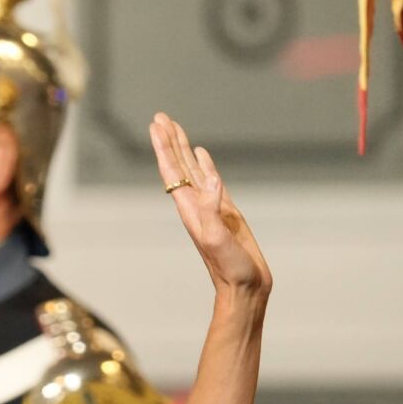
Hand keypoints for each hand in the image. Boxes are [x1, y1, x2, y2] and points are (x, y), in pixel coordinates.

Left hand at [149, 112, 271, 299]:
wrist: (245, 287)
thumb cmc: (231, 269)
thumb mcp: (218, 240)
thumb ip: (213, 211)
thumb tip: (212, 182)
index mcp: (189, 209)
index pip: (173, 170)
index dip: (164, 146)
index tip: (157, 124)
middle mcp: (195, 204)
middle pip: (178, 164)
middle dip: (169, 140)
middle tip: (160, 116)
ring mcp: (210, 206)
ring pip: (192, 169)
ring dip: (183, 148)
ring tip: (175, 128)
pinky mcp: (226, 211)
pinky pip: (211, 180)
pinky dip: (205, 164)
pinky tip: (201, 154)